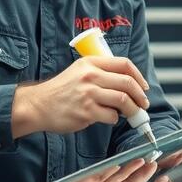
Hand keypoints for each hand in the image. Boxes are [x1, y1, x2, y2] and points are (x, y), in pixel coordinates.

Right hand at [12, 56, 148, 138]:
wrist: (37, 105)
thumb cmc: (61, 91)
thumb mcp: (79, 71)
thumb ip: (101, 73)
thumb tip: (128, 85)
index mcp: (91, 63)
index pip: (124, 64)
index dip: (139, 76)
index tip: (143, 87)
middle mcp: (90, 76)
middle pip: (127, 82)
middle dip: (140, 96)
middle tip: (143, 104)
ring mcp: (88, 94)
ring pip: (123, 100)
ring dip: (133, 110)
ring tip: (133, 114)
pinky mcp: (86, 112)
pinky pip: (112, 116)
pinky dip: (115, 119)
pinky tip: (110, 118)